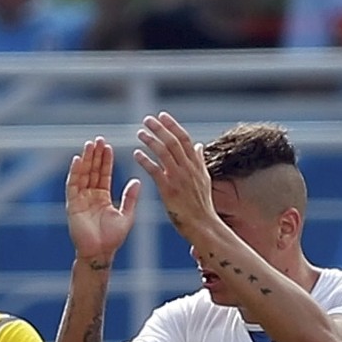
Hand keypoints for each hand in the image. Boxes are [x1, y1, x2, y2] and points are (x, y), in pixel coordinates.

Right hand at [66, 136, 139, 263]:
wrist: (100, 253)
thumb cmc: (113, 238)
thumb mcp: (126, 215)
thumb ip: (130, 197)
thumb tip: (137, 180)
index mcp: (102, 198)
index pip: (104, 174)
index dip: (106, 160)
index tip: (108, 146)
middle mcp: (90, 196)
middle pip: (92, 171)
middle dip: (95, 155)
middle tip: (99, 139)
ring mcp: (80, 199)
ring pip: (83, 175)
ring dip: (86, 159)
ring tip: (90, 144)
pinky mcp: (73, 204)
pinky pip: (73, 185)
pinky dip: (75, 172)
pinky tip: (78, 159)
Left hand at [133, 112, 214, 241]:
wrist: (203, 226)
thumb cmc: (202, 206)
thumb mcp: (205, 180)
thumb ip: (199, 161)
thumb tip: (198, 145)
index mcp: (196, 165)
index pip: (185, 139)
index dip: (173, 126)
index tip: (162, 116)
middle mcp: (188, 169)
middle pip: (173, 142)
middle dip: (160, 128)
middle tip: (147, 119)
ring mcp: (179, 178)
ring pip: (164, 153)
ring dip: (151, 141)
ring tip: (139, 133)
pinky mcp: (169, 190)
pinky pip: (155, 171)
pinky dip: (146, 160)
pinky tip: (136, 154)